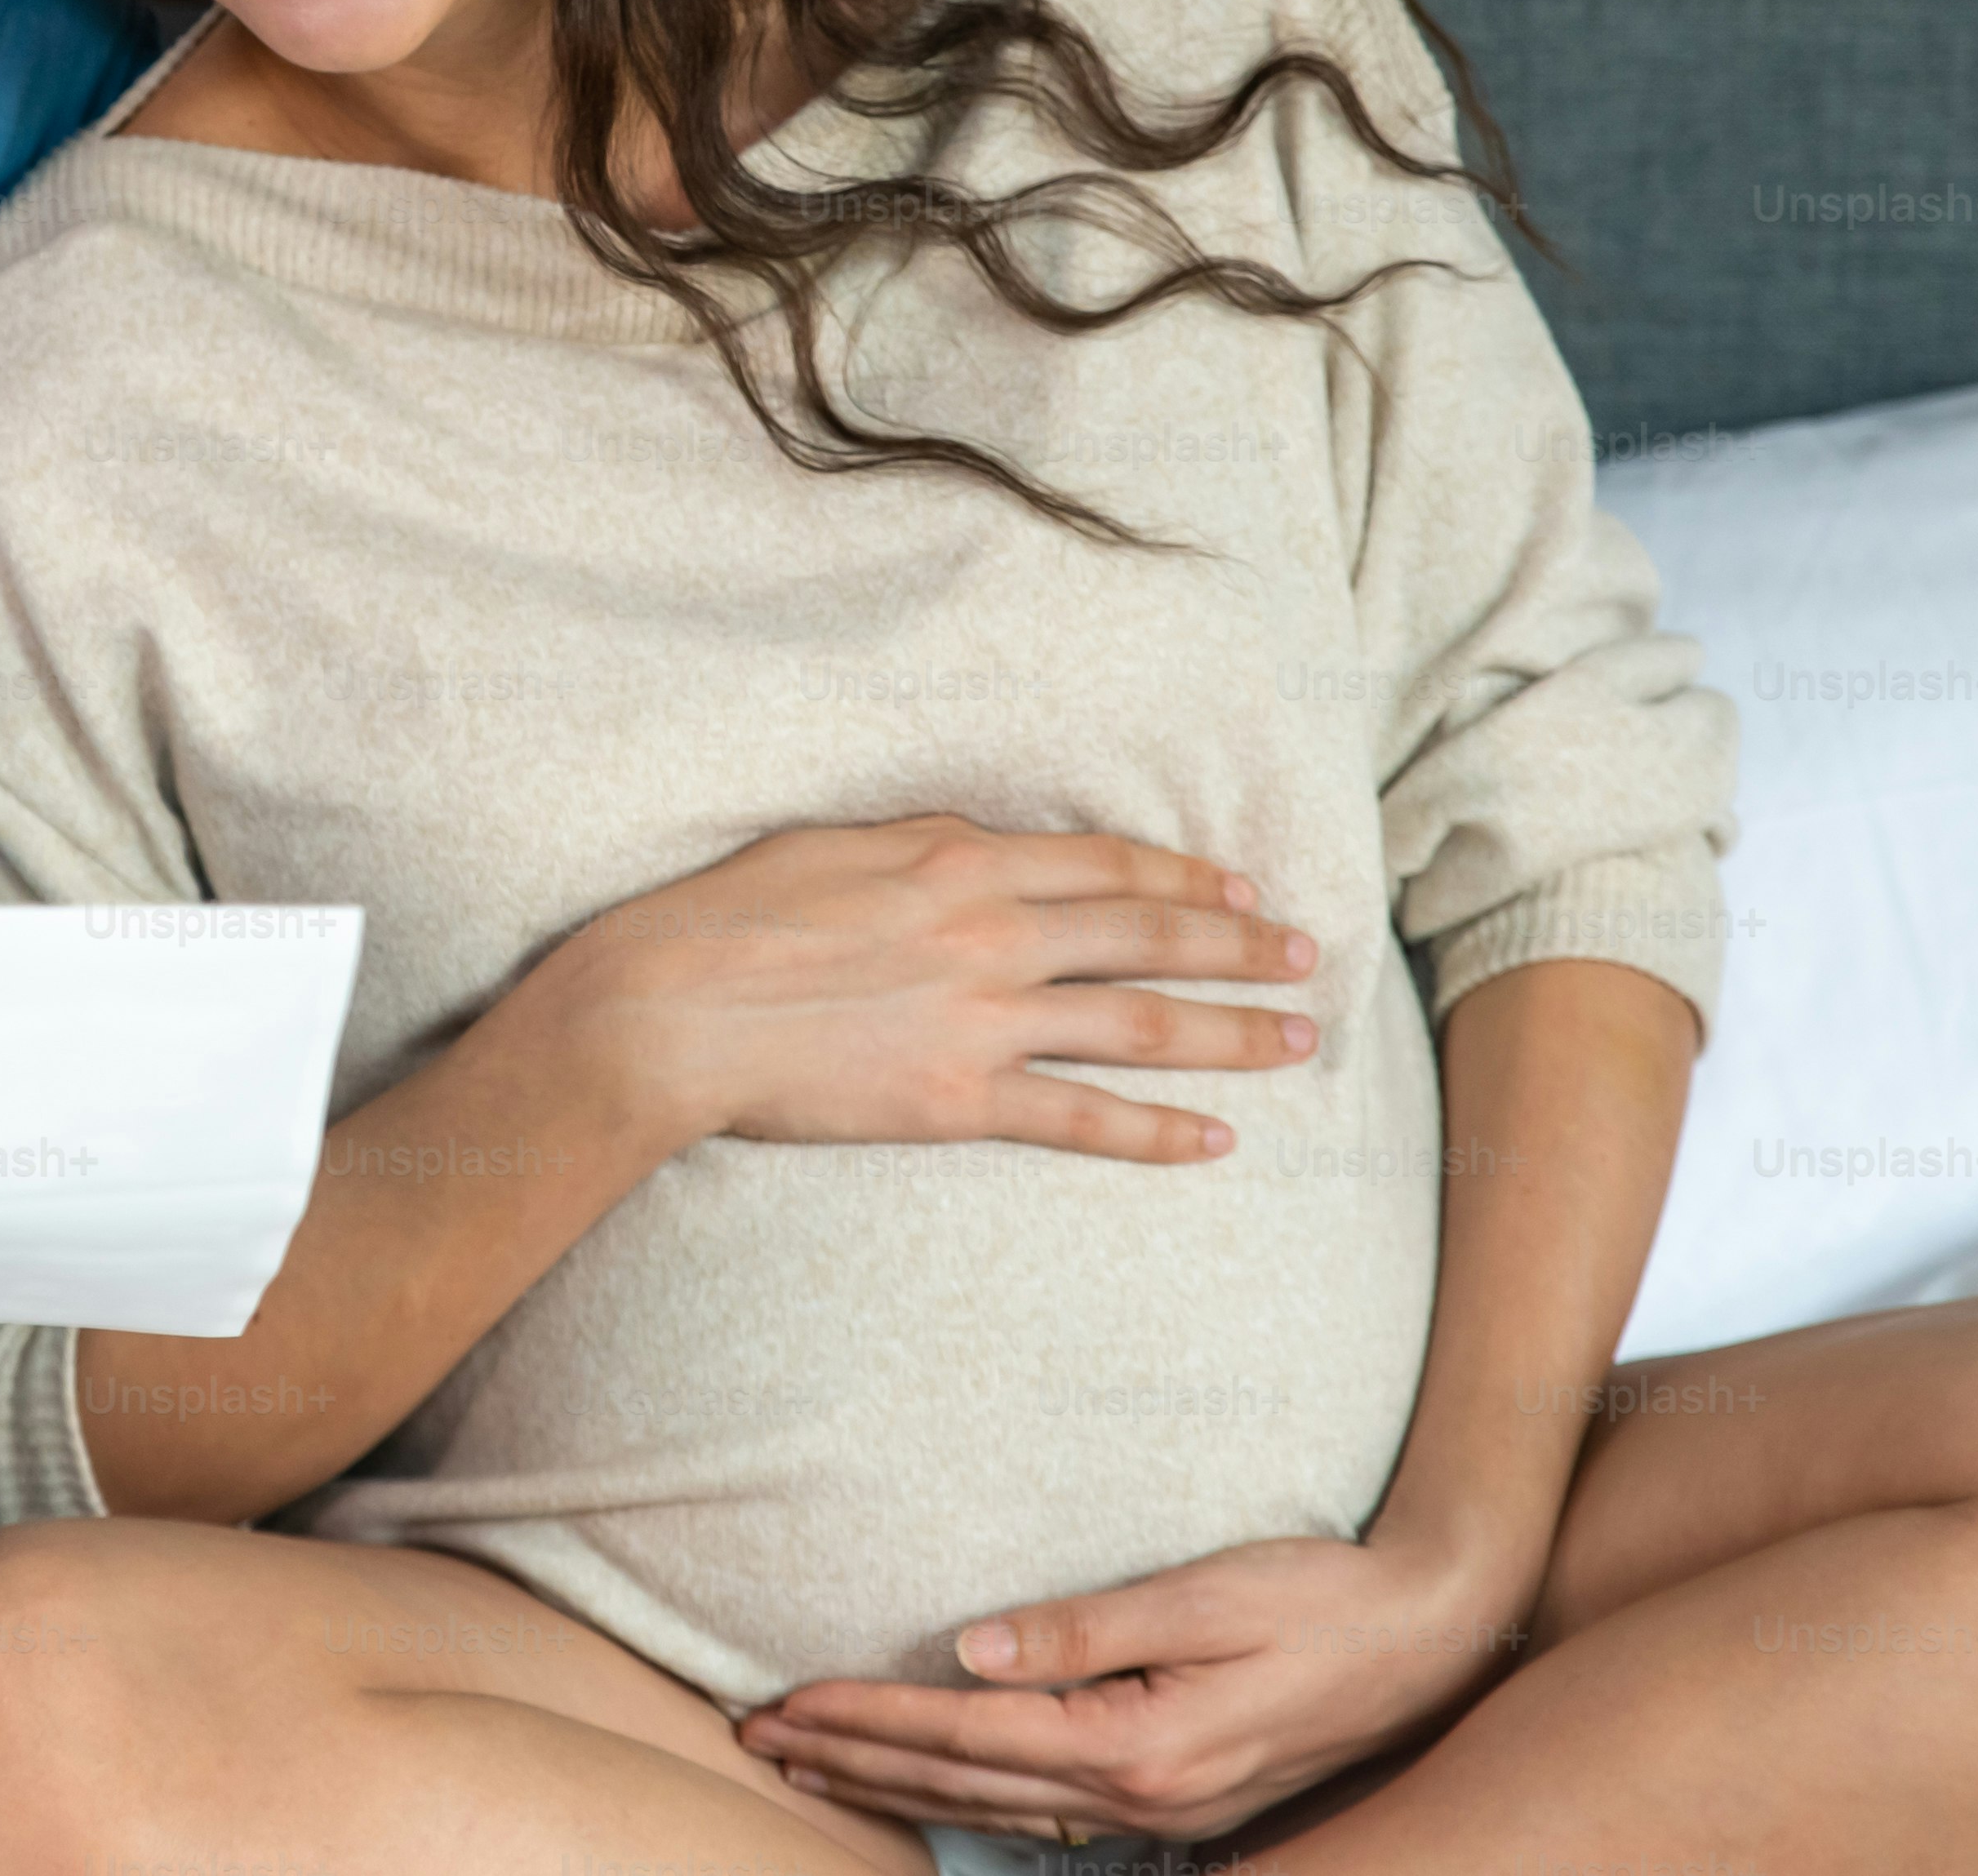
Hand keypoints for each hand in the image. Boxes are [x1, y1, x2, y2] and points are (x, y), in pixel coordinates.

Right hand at [546, 815, 1316, 1160]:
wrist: (669, 1007)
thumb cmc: (728, 916)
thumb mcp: (834, 843)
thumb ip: (921, 843)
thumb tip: (980, 839)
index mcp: (961, 860)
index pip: (1106, 866)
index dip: (1184, 879)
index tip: (1240, 892)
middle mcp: (993, 932)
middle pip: (1147, 937)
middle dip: (1238, 948)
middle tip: (1308, 957)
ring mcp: (984, 1018)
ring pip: (1140, 1022)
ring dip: (1230, 1032)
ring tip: (1296, 1041)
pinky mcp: (960, 1099)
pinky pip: (1083, 1118)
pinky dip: (1157, 1129)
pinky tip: (1215, 1138)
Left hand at [736, 1524, 1536, 1846]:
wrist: (1435, 1633)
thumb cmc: (1325, 1596)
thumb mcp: (1206, 1596)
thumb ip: (1083, 1629)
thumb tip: (966, 1651)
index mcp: (1138, 1745)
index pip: (962, 1736)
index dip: (863, 1721)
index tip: (780, 1705)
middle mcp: (1142, 1796)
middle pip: (962, 1784)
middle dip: (852, 1764)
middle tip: (756, 1742)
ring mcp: (1165, 1811)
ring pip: (996, 1807)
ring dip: (896, 1787)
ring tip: (811, 1767)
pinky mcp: (1182, 1801)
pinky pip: (1047, 1813)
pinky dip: (971, 1801)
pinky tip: (930, 1792)